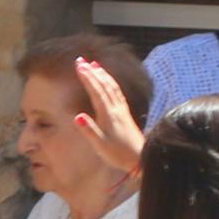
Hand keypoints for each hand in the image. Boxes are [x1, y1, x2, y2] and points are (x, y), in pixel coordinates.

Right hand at [73, 57, 146, 177]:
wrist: (141, 158)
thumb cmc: (118, 154)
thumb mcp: (100, 145)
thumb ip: (89, 131)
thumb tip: (77, 116)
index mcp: (108, 114)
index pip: (96, 91)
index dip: (87, 77)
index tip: (78, 65)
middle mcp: (116, 108)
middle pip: (104, 85)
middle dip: (92, 71)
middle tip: (80, 60)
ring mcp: (122, 110)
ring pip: (112, 87)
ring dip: (102, 74)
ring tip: (94, 64)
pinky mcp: (125, 114)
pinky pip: (118, 93)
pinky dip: (111, 83)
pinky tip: (108, 81)